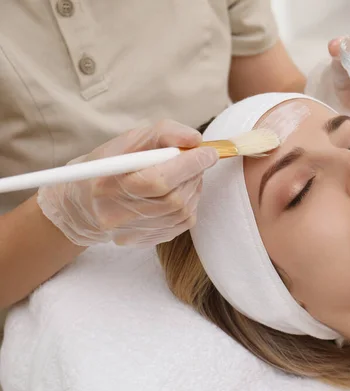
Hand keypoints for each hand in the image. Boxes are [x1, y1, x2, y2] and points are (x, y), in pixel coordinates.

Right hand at [37, 120, 217, 246]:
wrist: (84, 204)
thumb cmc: (109, 166)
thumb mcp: (128, 141)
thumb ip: (163, 134)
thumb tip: (196, 139)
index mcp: (108, 184)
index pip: (158, 180)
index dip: (189, 165)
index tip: (208, 152)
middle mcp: (118, 214)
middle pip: (174, 198)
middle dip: (194, 174)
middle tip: (199, 159)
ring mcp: (133, 232)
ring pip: (183, 211)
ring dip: (194, 187)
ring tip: (187, 173)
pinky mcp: (145, 241)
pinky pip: (182, 223)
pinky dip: (190, 203)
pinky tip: (181, 191)